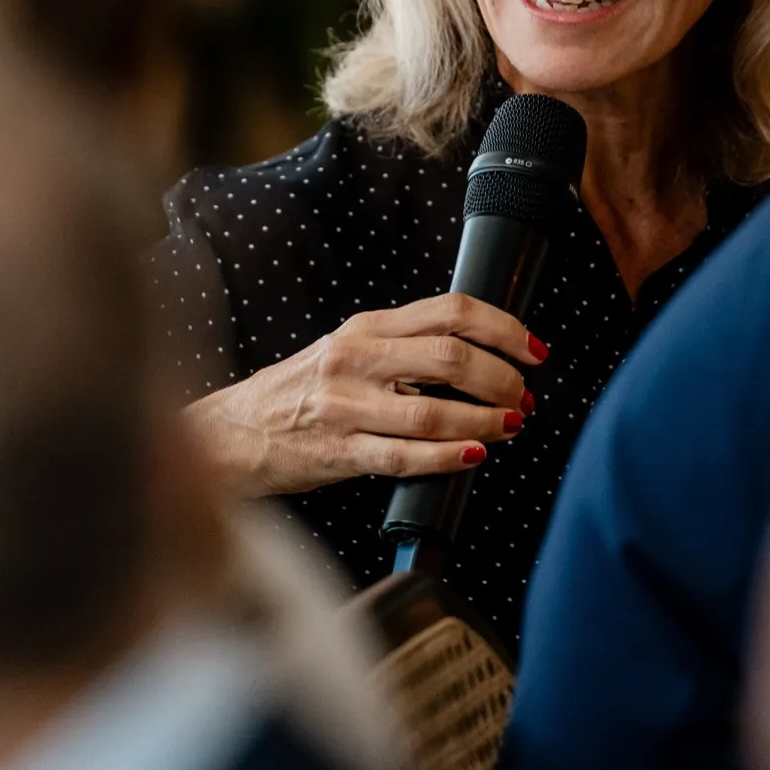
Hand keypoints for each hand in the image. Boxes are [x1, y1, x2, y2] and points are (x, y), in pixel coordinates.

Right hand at [183, 293, 544, 497]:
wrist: (235, 432)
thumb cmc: (299, 393)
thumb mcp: (347, 351)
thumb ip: (401, 347)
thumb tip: (477, 355)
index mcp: (366, 327)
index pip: (449, 311)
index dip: (503, 328)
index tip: (534, 350)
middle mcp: (356, 358)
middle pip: (450, 357)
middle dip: (503, 378)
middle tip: (525, 396)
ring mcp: (346, 406)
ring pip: (434, 412)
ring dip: (486, 421)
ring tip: (510, 426)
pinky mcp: (339, 450)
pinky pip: (405, 456)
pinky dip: (448, 457)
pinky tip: (474, 454)